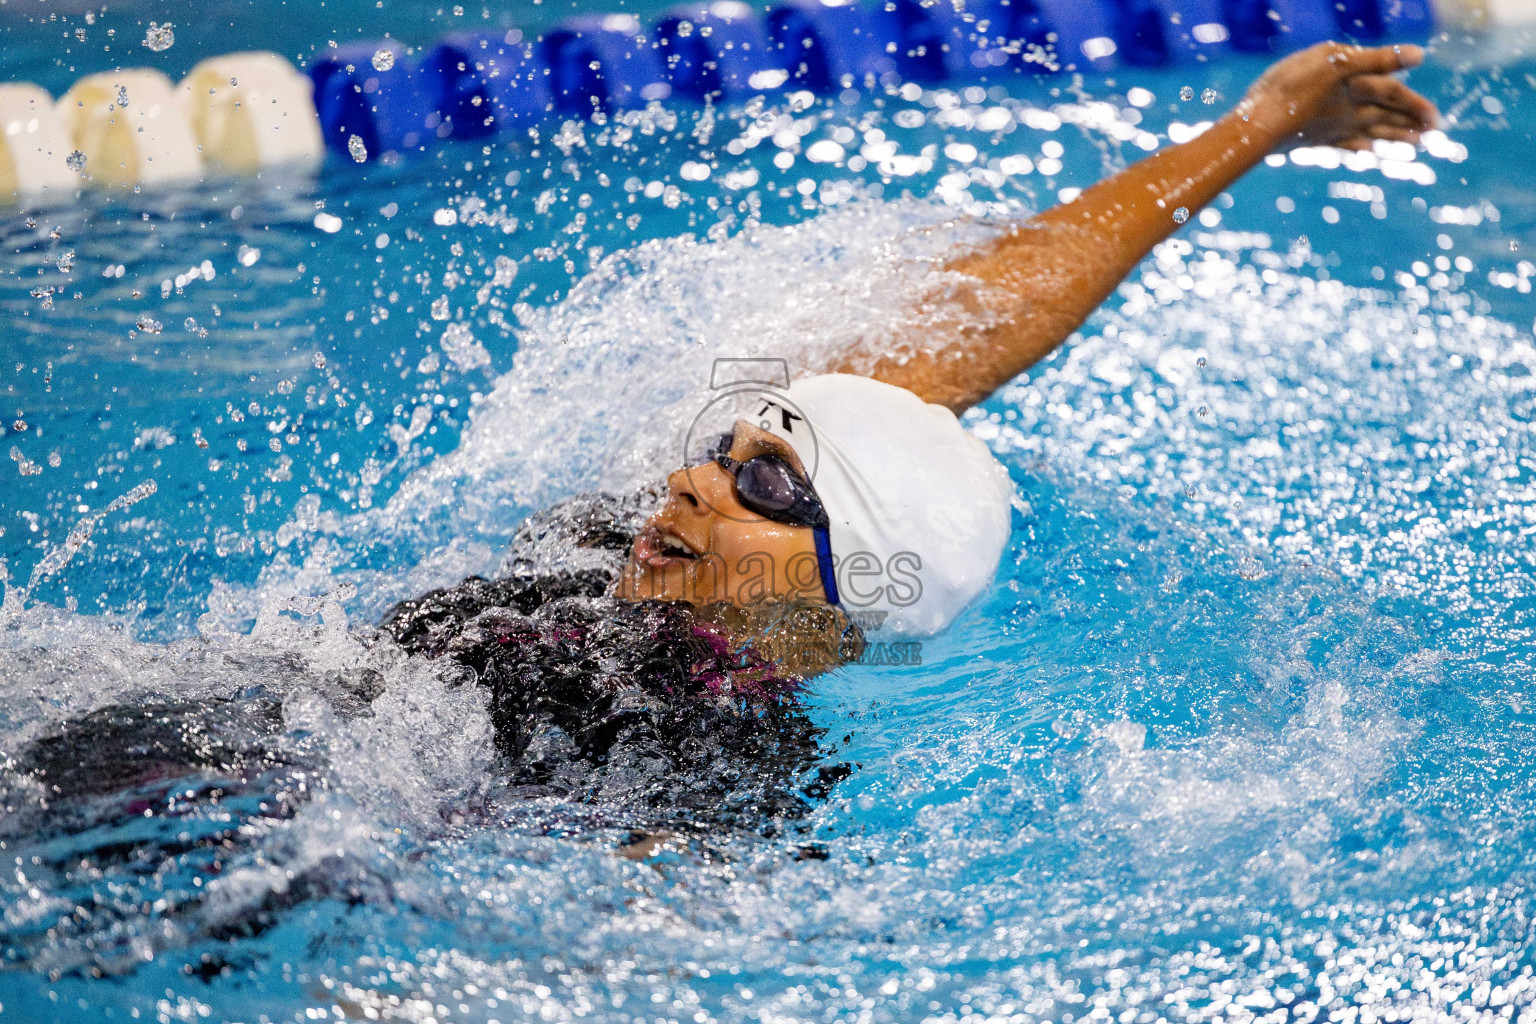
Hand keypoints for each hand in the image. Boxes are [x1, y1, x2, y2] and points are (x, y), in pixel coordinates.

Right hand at [1241, 42, 1440, 152]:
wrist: (1256, 123)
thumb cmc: (1292, 87)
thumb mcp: (1336, 60)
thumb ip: (1378, 59)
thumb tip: (1418, 56)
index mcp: (1358, 91)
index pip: (1394, 95)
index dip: (1415, 103)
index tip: (1435, 117)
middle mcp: (1349, 113)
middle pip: (1385, 117)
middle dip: (1409, 123)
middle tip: (1432, 131)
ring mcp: (1332, 128)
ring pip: (1370, 132)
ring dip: (1393, 137)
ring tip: (1413, 144)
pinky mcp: (1313, 138)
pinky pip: (1342, 144)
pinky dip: (1358, 148)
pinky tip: (1367, 153)